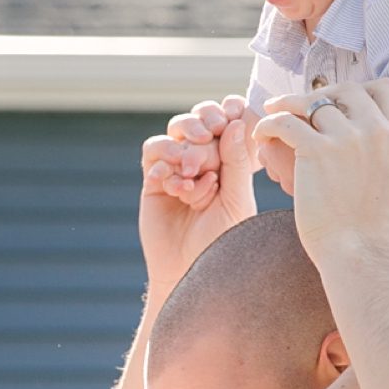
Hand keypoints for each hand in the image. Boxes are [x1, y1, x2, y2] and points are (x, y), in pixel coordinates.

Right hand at [140, 95, 257, 291]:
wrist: (192, 272)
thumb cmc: (223, 240)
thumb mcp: (236, 199)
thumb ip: (235, 162)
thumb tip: (234, 123)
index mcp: (229, 164)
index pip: (223, 126)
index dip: (223, 116)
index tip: (227, 117)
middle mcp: (202, 164)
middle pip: (196, 125)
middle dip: (200, 128)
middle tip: (205, 136)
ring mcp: (176, 172)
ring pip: (171, 135)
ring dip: (180, 144)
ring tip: (188, 168)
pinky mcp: (153, 184)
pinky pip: (151, 158)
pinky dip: (161, 162)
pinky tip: (173, 184)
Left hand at [253, 81, 388, 267]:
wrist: (362, 256)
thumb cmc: (372, 229)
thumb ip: (382, 149)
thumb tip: (358, 133)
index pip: (386, 88)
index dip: (361, 89)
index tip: (340, 100)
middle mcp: (378, 131)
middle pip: (347, 89)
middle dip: (322, 93)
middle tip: (301, 105)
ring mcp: (348, 138)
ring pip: (312, 102)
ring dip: (289, 105)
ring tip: (274, 112)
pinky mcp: (316, 150)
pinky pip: (286, 122)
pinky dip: (269, 123)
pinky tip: (261, 134)